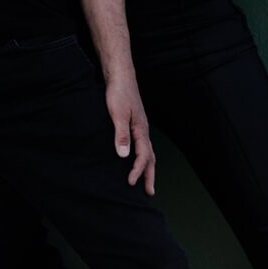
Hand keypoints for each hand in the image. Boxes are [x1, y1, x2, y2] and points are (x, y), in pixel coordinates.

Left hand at [105, 76, 156, 194]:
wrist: (120, 75)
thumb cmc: (118, 92)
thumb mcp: (117, 113)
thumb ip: (121, 134)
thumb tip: (123, 156)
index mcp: (141, 129)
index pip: (143, 156)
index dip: (137, 171)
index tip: (130, 183)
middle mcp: (143, 130)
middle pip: (151, 157)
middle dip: (150, 175)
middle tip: (150, 193)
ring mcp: (140, 126)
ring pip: (148, 151)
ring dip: (148, 167)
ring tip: (146, 181)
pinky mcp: (134, 123)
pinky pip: (142, 145)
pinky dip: (142, 156)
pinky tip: (134, 158)